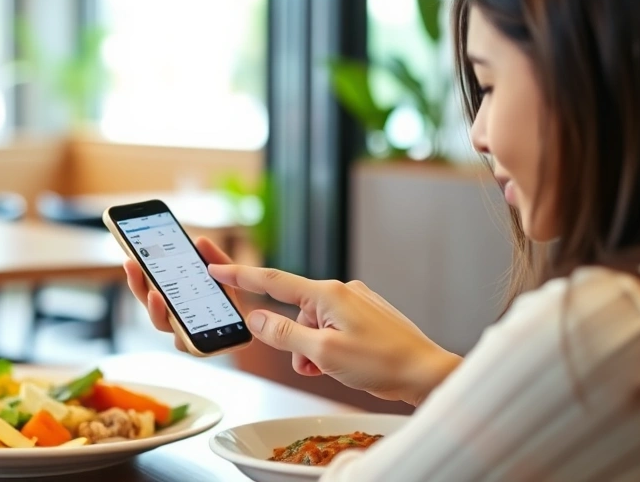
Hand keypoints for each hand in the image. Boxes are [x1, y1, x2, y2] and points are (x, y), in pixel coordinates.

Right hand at [123, 237, 247, 353]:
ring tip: (155, 295)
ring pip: (163, 325)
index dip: (137, 275)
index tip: (130, 259)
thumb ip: (214, 257)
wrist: (255, 319)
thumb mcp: (225, 272)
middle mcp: (174, 316)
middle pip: (149, 304)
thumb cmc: (231, 297)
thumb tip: (200, 240)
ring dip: (156, 310)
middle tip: (133, 266)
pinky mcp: (200, 347)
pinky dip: (184, 336)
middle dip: (138, 286)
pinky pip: (188, 344)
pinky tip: (183, 328)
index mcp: (173, 297)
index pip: (148, 287)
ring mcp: (184, 332)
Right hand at [207, 264, 460, 406]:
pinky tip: (345, 364)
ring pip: (312, 326)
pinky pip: (330, 329)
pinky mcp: (364, 316)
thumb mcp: (323, 354)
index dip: (239, 275)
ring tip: (335, 368)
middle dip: (294, 342)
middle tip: (313, 364)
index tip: (213, 266)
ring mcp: (354, 302)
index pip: (272, 280)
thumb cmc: (382, 363)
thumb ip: (284, 335)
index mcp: (327, 294)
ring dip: (312, 350)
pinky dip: (328, 349)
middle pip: (293, 314)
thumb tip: (257, 320)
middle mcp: (340, 291)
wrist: (427, 373)